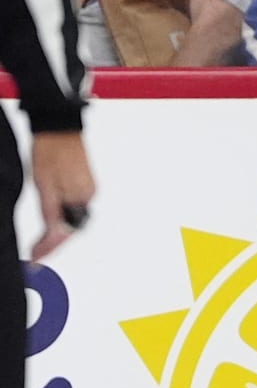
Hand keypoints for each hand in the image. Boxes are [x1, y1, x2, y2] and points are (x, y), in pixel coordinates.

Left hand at [29, 131, 95, 259]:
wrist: (59, 127)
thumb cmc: (50, 152)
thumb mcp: (43, 184)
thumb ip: (50, 212)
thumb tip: (52, 237)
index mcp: (80, 196)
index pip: (66, 230)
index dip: (49, 248)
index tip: (36, 261)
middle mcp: (88, 195)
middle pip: (72, 227)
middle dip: (55, 243)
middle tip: (36, 254)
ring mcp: (88, 189)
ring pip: (74, 217)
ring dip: (59, 231)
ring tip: (41, 243)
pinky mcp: (85, 183)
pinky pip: (75, 207)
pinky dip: (63, 218)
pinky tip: (52, 222)